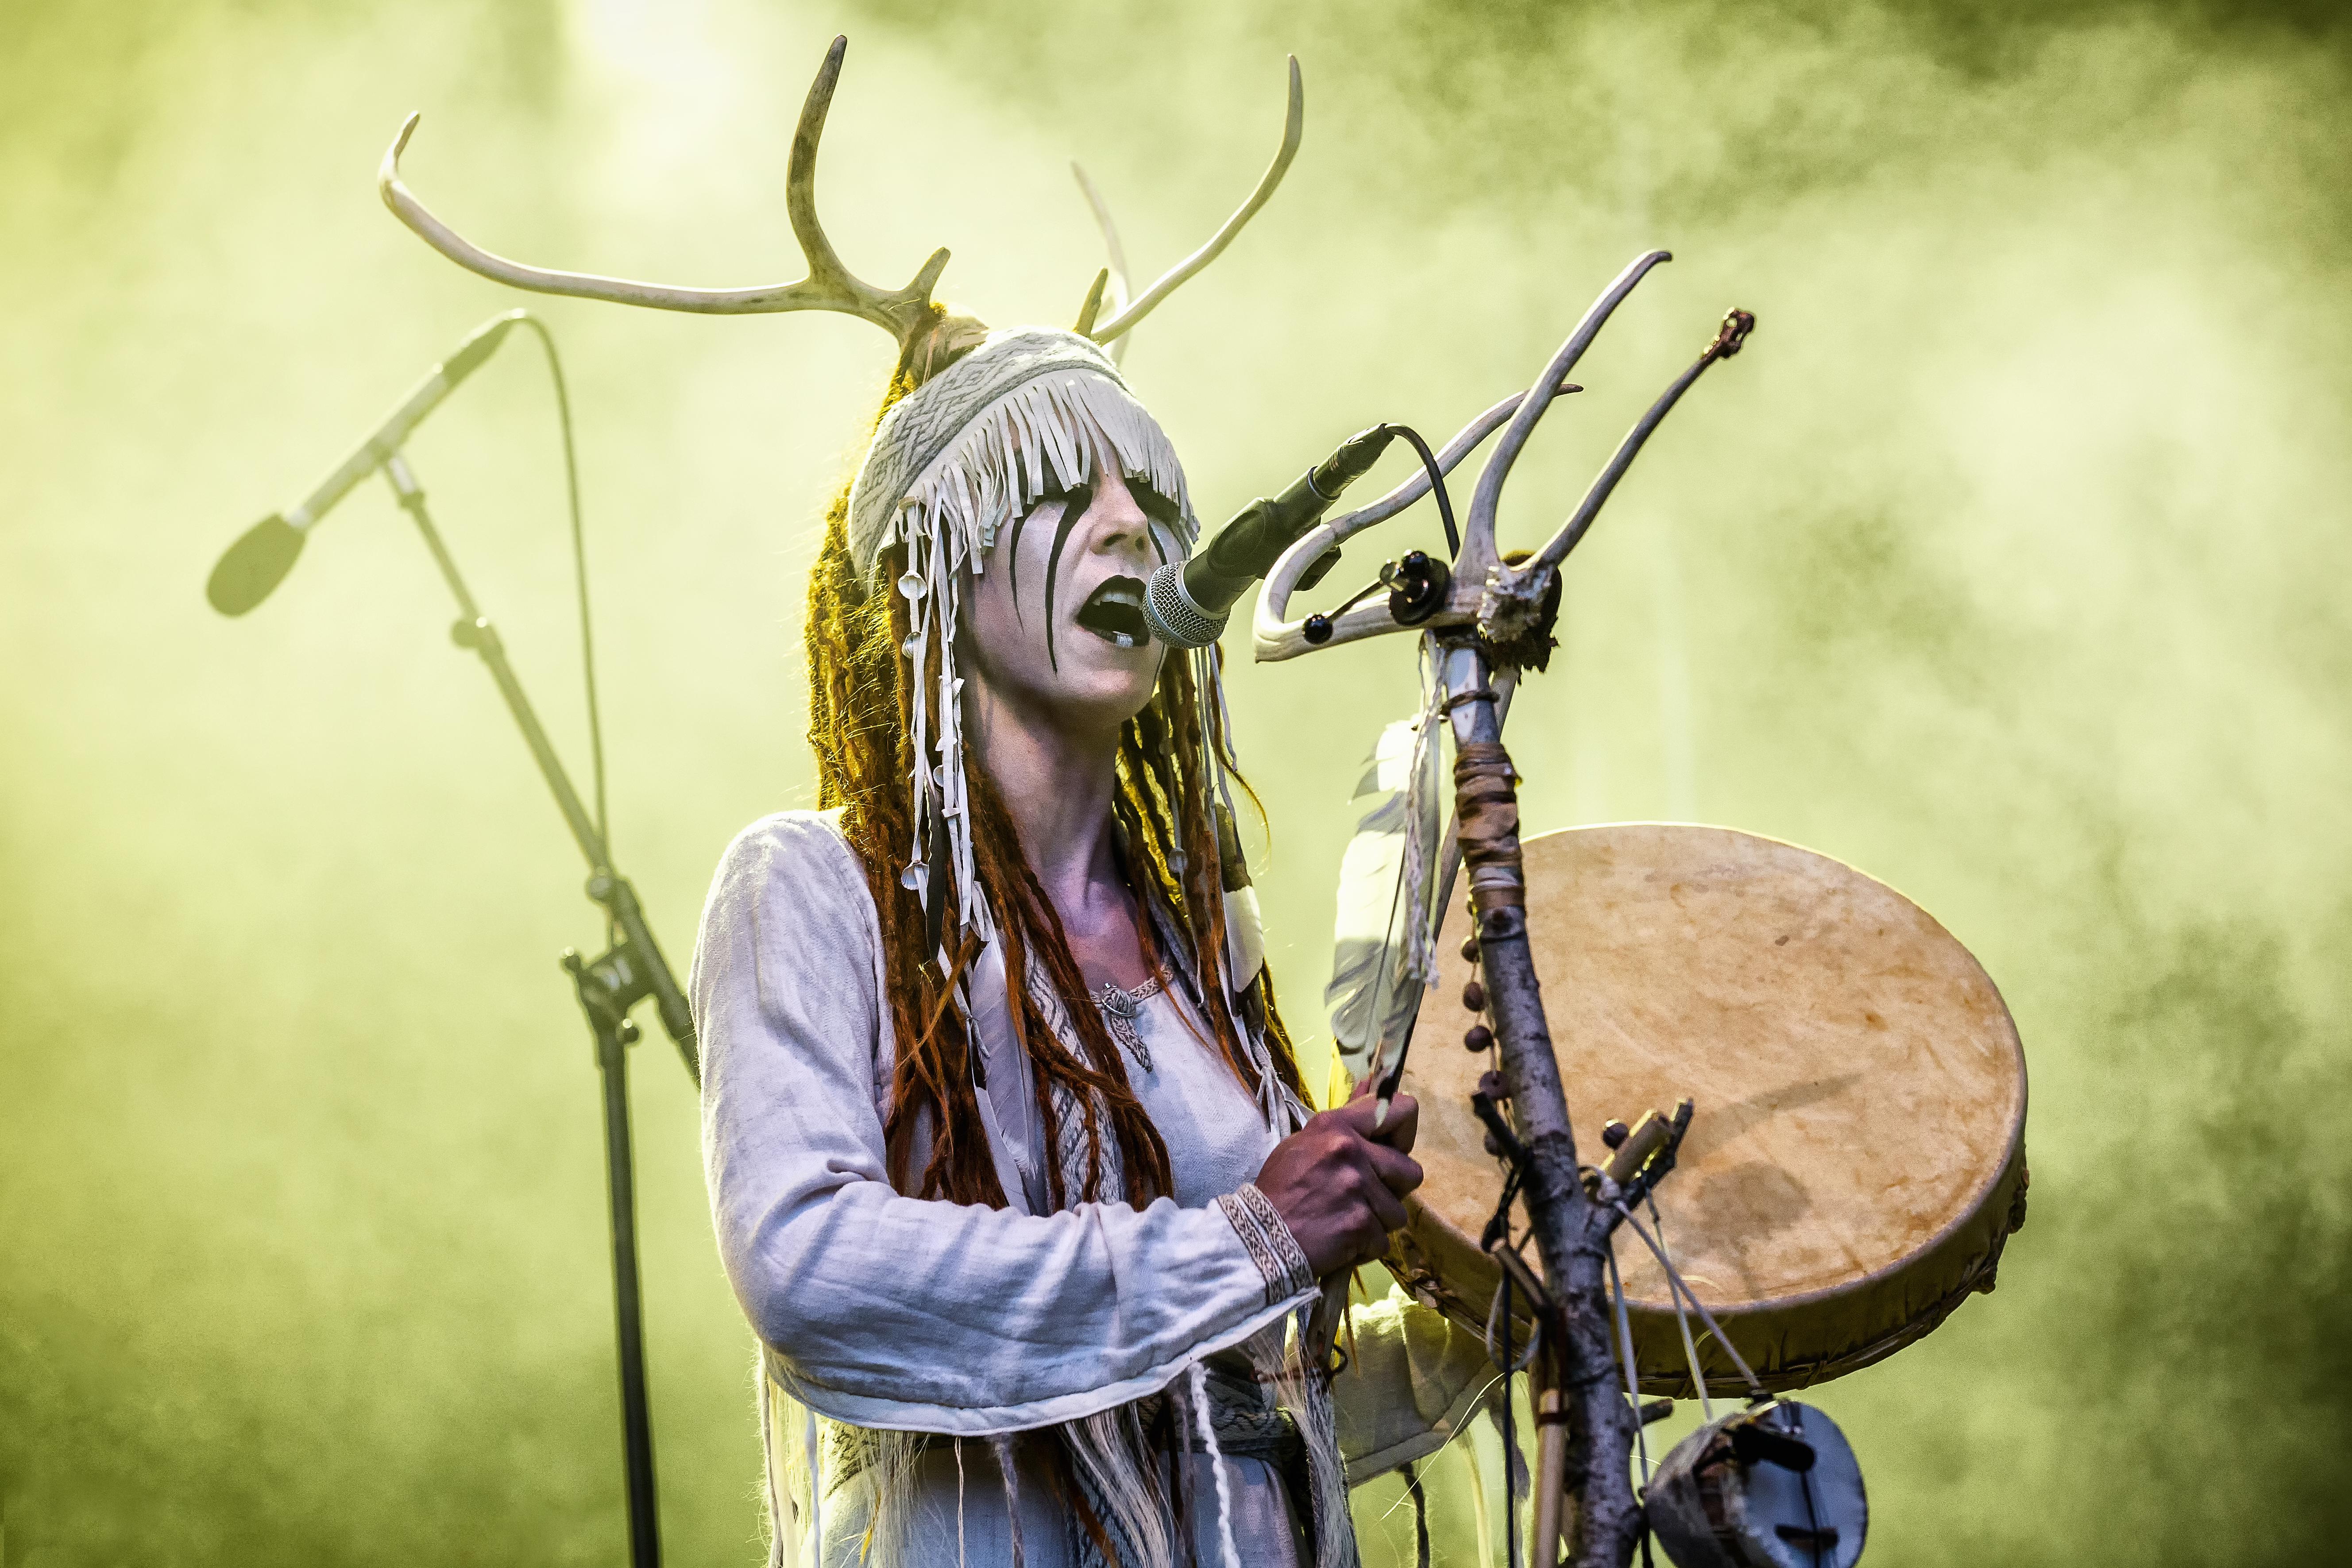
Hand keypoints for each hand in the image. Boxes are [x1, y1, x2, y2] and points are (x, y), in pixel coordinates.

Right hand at [1253, 1083, 1422, 1277]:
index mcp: (1337, 1126)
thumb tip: (1374, 1085)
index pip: (1402, 1110)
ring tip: (1345, 1219)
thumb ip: (1347, 1121)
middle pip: (1411, 1171)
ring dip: (1377, 1221)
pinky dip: (1365, 1246)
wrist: (1260, 1237)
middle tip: (1363, 1196)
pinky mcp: (1360, 1225)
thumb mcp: (1305, 1143)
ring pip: (1398, 1212)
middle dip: (1392, 1189)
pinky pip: (1383, 1240)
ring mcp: (1357, 1188)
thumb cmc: (1281, 1189)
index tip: (1392, 1149)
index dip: (1404, 1134)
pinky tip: (1341, 1240)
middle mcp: (1350, 1151)